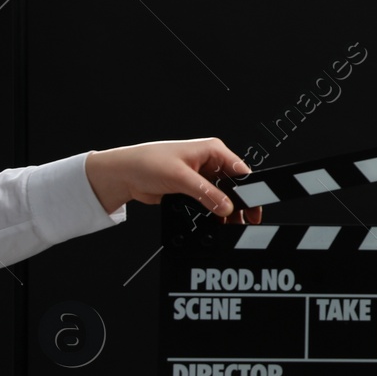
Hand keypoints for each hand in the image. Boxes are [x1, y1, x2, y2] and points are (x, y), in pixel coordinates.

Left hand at [84, 137, 260, 221]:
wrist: (123, 175)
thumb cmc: (146, 162)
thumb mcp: (180, 177)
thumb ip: (206, 193)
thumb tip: (226, 206)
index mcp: (212, 150)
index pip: (239, 170)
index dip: (249, 189)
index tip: (253, 206)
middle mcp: (209, 162)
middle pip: (233, 185)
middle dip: (239, 203)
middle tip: (245, 220)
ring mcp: (201, 176)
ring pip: (223, 196)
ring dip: (226, 210)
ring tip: (231, 225)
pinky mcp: (193, 189)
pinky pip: (210, 202)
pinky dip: (213, 213)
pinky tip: (216, 222)